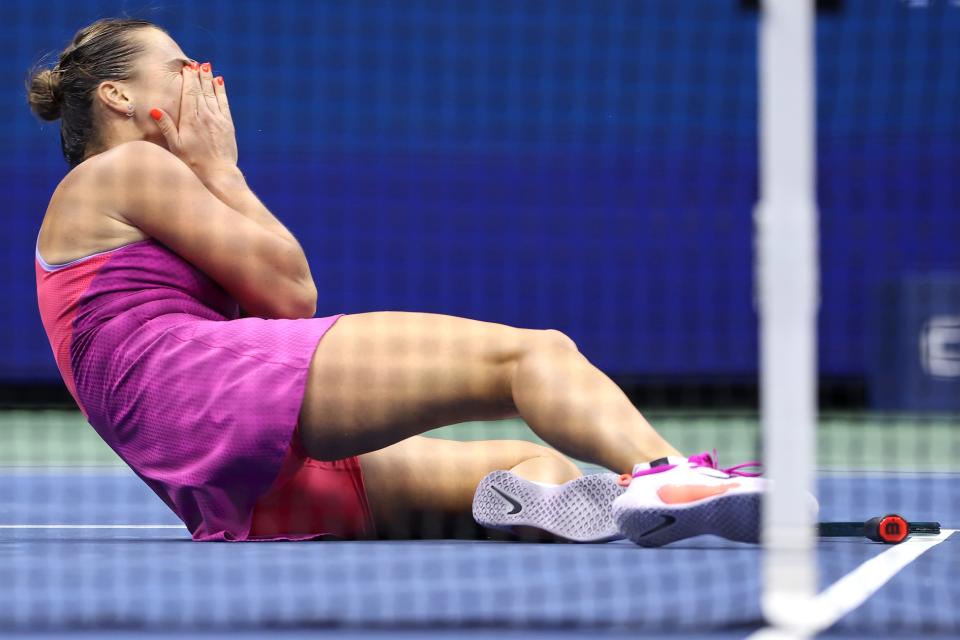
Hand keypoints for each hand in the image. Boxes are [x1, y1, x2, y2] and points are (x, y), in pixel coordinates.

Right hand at [150, 61, 237, 180]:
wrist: (218, 174)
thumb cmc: (193, 162)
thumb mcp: (174, 145)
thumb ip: (166, 126)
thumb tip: (154, 109)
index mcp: (190, 119)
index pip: (189, 94)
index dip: (188, 80)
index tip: (187, 69)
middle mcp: (205, 116)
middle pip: (201, 90)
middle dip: (199, 76)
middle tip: (197, 63)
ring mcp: (218, 119)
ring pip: (212, 94)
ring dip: (209, 79)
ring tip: (207, 67)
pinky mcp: (228, 124)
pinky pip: (224, 103)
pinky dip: (221, 91)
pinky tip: (219, 82)